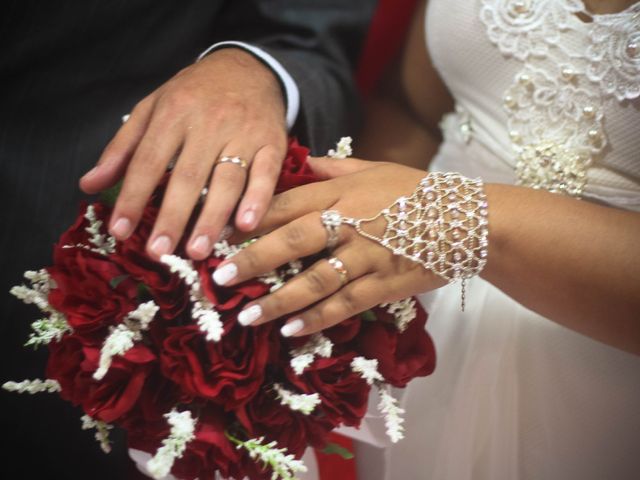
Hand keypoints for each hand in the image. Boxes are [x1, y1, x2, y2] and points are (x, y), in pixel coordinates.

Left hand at [80, 48, 287, 259]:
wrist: (249, 68)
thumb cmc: (195, 93)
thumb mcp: (152, 108)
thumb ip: (122, 147)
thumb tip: (89, 185)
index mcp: (173, 113)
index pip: (148, 161)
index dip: (133, 197)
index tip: (120, 231)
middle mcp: (209, 123)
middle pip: (187, 176)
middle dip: (172, 217)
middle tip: (159, 252)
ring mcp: (244, 133)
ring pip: (227, 179)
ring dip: (212, 217)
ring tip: (198, 250)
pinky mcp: (273, 142)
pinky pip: (266, 174)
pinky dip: (257, 199)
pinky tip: (246, 225)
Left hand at [211, 160, 446, 336]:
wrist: (468, 220)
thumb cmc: (417, 190)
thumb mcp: (375, 168)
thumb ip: (335, 165)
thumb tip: (302, 159)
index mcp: (342, 192)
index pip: (286, 204)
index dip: (250, 220)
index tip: (219, 235)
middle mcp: (350, 223)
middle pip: (292, 241)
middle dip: (253, 261)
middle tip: (219, 279)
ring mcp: (367, 256)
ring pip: (315, 280)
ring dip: (279, 300)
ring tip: (248, 316)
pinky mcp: (384, 284)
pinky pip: (345, 304)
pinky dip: (319, 318)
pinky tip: (293, 331)